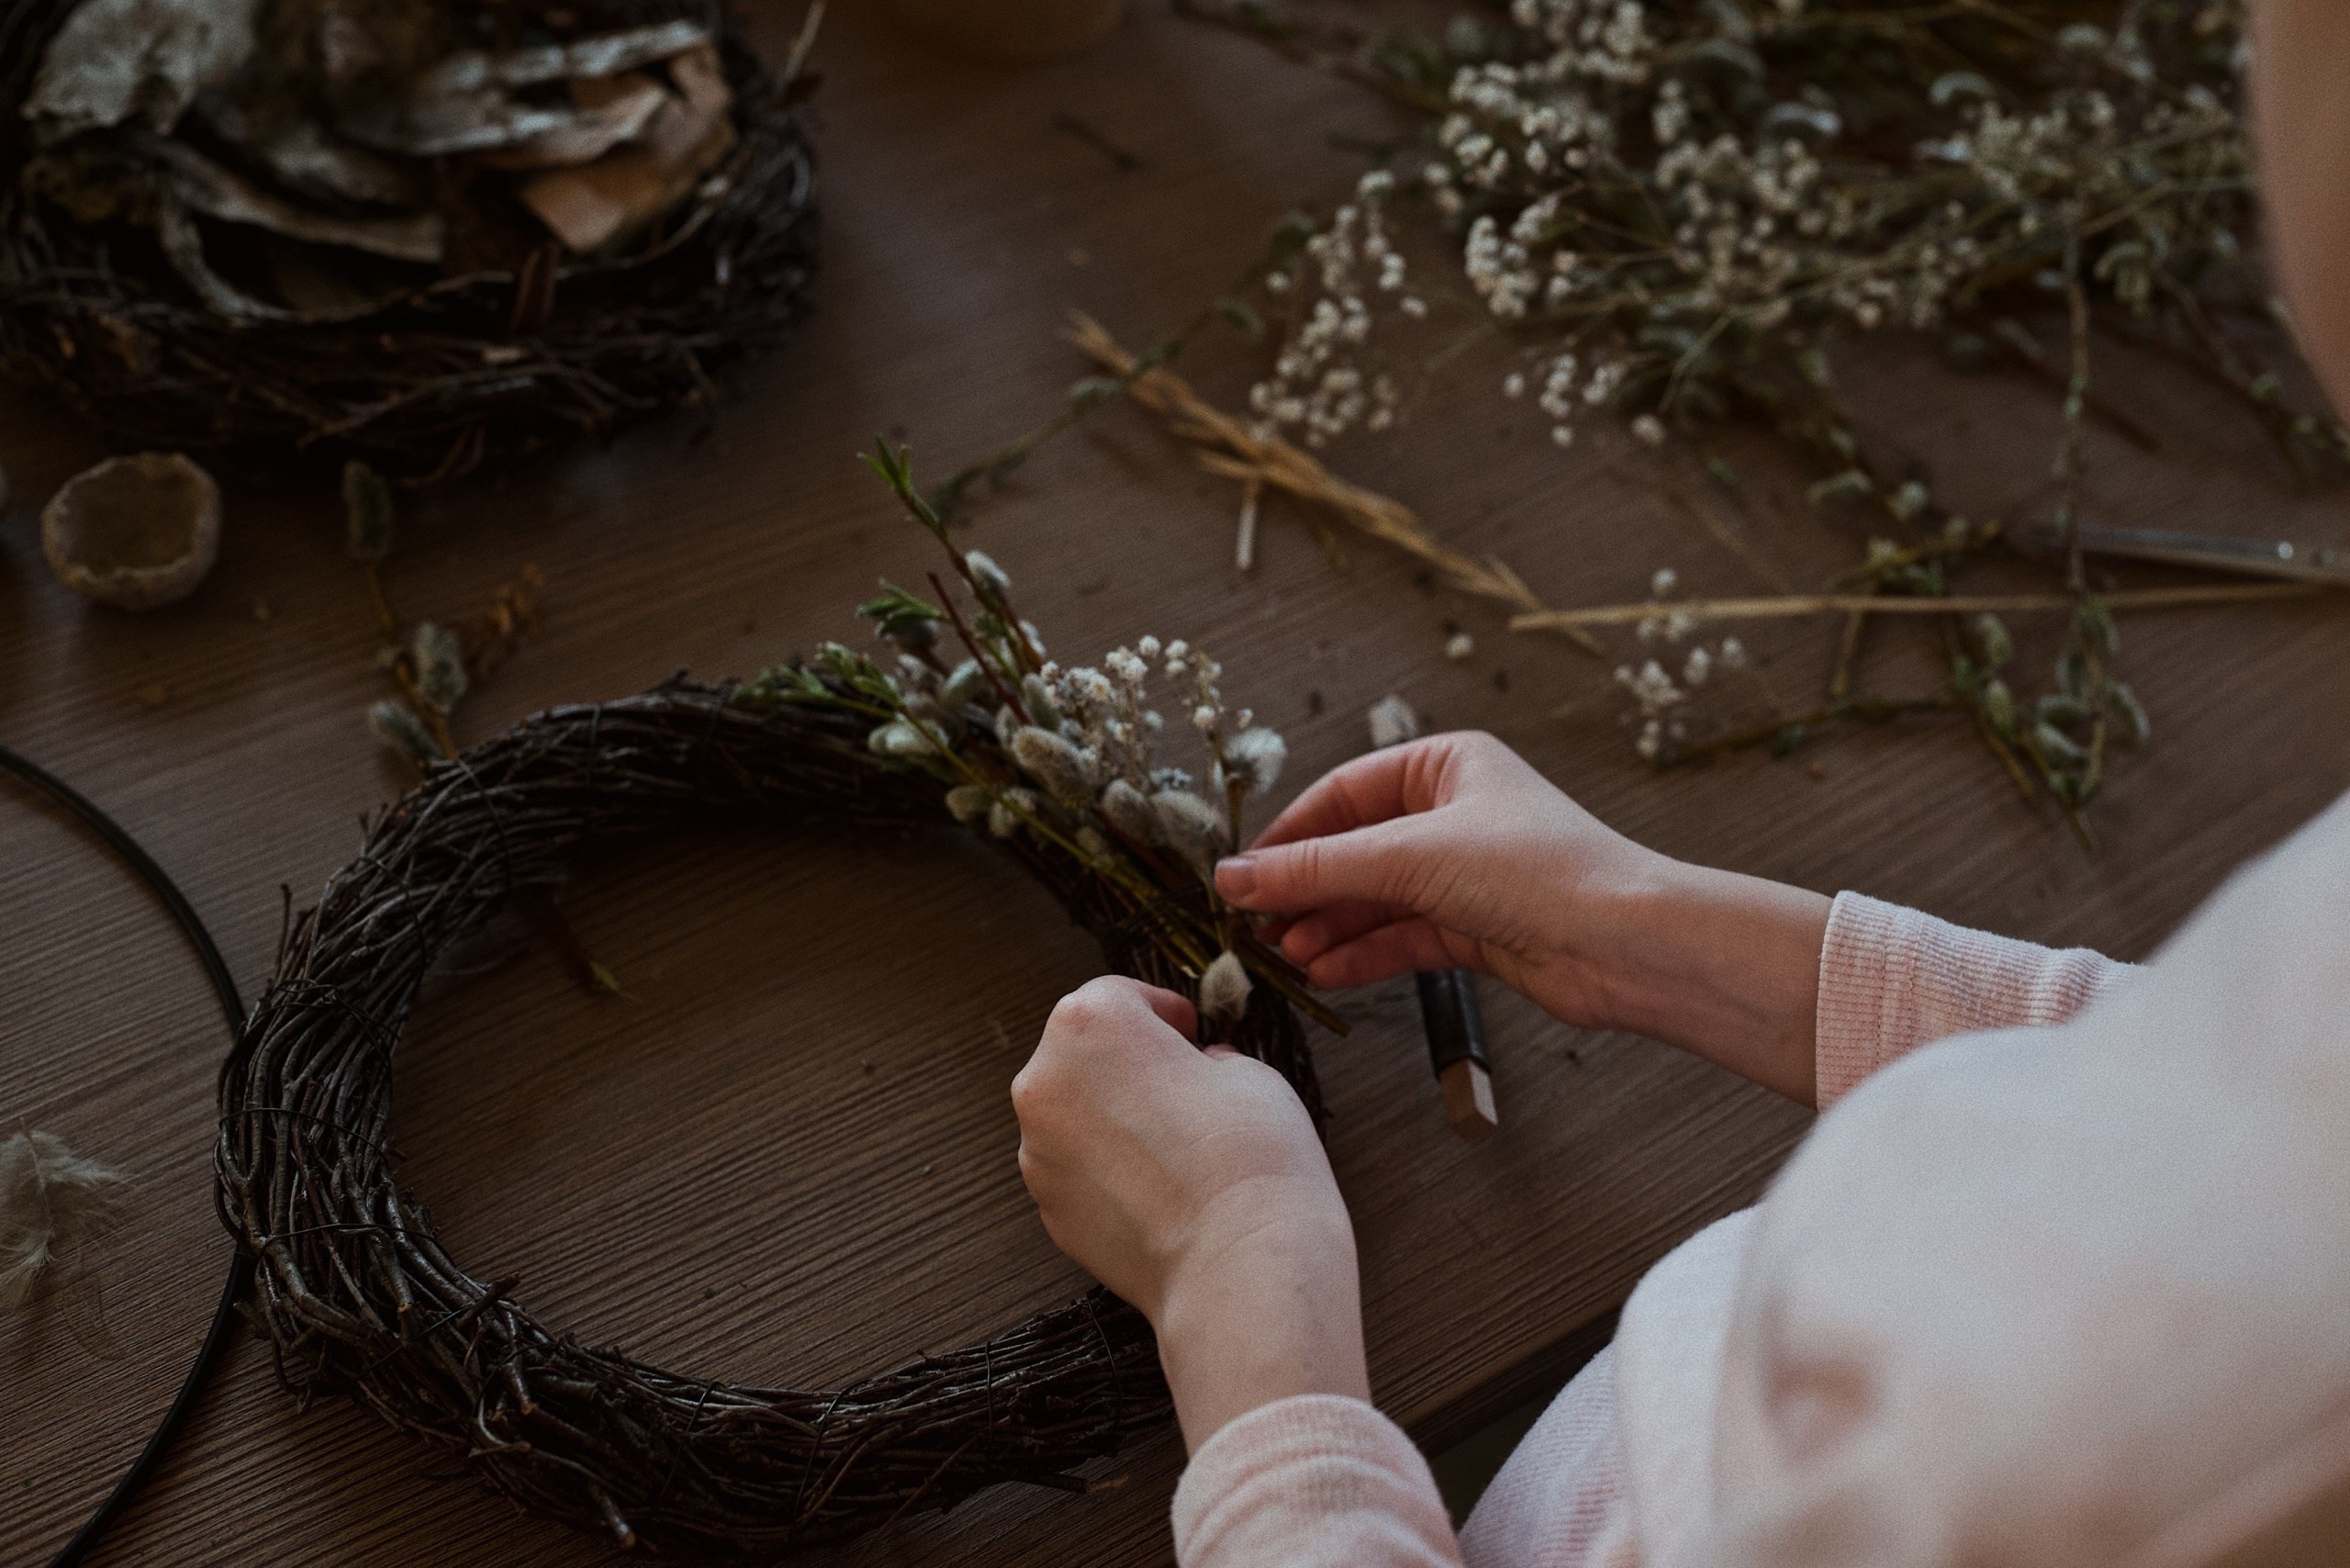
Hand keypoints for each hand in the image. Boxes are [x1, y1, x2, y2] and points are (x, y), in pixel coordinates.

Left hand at [1012, 977, 1369, 1448]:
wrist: (1240, 1267)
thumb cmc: (1251, 1161)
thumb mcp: (1248, 1072)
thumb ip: (1204, 1059)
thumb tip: (1194, 1073)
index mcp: (1090, 1026)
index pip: (1117, 995)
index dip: (1161, 1011)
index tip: (1186, 1029)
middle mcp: (1047, 1083)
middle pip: (1083, 1053)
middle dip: (1128, 1063)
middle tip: (1184, 1085)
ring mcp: (1039, 1151)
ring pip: (1075, 1114)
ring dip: (1113, 1117)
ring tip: (1177, 1146)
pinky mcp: (1049, 1209)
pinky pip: (1076, 1169)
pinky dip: (1108, 1170)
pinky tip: (1161, 1188)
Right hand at [1213, 731, 1830, 1103]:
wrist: (1630, 945)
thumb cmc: (1543, 872)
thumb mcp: (1411, 857)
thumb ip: (1316, 869)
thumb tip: (1234, 876)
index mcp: (1448, 765)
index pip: (1343, 793)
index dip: (1288, 834)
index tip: (1240, 873)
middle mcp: (1456, 814)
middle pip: (1355, 850)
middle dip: (1305, 890)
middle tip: (1252, 923)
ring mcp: (1466, 874)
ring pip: (1376, 900)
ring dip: (1329, 928)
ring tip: (1281, 956)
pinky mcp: (1477, 929)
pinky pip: (1403, 938)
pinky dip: (1363, 955)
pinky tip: (1325, 973)